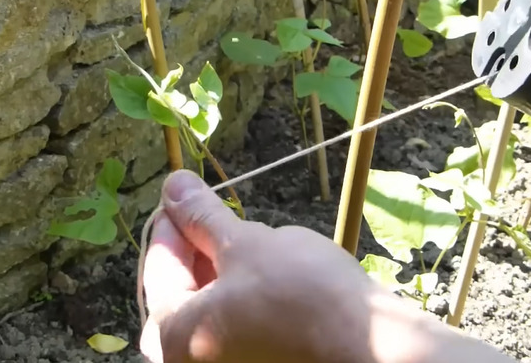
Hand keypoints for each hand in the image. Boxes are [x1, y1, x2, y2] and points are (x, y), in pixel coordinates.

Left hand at [139, 170, 515, 362]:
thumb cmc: (302, 294)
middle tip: (216, 217)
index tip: (182, 194)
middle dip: (198, 251)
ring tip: (247, 244)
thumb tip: (172, 184)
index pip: (158, 265)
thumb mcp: (247, 244)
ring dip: (221, 275)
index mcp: (171, 336)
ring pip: (210, 313)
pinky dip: (241, 303)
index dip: (173, 221)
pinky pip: (234, 333)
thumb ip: (202, 217)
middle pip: (180, 293)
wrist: (371, 351)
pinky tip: (266, 280)